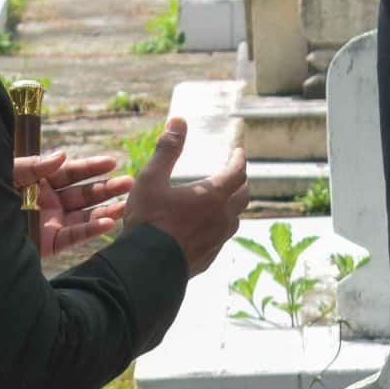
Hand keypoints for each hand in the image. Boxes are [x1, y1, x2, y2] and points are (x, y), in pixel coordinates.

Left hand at [13, 148, 132, 256]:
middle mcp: (47, 202)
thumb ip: (34, 165)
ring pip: (84, 215)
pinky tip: (108, 221)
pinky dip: (92, 229)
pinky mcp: (49, 243)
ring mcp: (50, 223)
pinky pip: (75, 235)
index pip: (70, 172)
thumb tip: (63, 156)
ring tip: (126, 203)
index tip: (112, 162)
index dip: (92, 167)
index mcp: (38, 182)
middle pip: (83, 193)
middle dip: (106, 188)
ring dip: (106, 208)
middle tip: (128, 182)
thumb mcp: (8, 173)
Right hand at [117, 117, 248, 275]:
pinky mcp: (210, 257)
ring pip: (234, 219)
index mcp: (212, 195)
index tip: (238, 151)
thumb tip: (179, 121)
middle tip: (235, 174)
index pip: (237, 172)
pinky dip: (220, 227)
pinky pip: (222, 238)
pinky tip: (208, 228)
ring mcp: (218, 239)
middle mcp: (222, 217)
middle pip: (243, 195)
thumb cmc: (148, 221)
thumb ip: (167, 149)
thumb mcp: (151, 179)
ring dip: (232, 206)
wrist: (146, 267)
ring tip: (223, 201)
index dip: (239, 159)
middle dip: (241, 182)